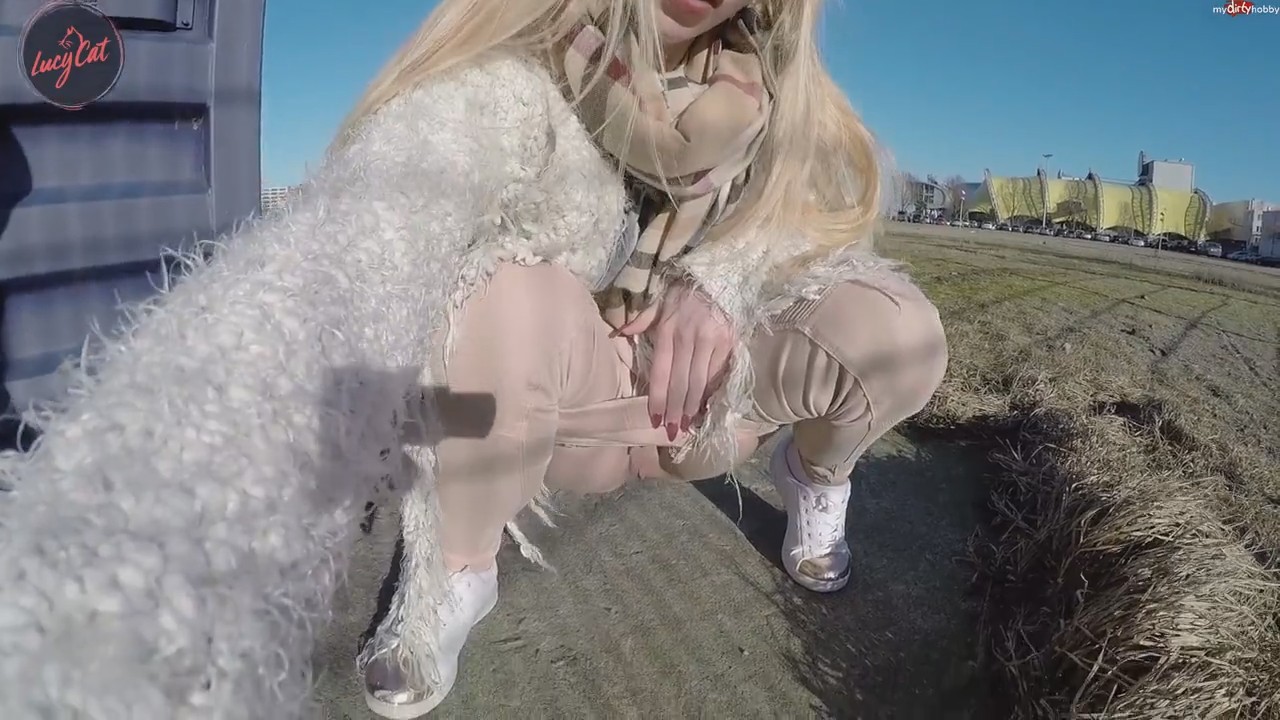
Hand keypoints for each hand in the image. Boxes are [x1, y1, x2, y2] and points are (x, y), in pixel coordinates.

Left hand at [616, 281, 734, 440]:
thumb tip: (617, 333)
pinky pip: (717, 372)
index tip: (656, 420)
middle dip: (675, 410)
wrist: (719, 274)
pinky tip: (707, 406)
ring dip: (693, 407)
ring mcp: (710, 341)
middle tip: (672, 432)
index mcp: (667, 331)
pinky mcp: (728, 341)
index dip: (658, 398)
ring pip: (699, 381)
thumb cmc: (685, 291)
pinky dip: (711, 392)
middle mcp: (687, 338)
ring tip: (688, 426)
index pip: (661, 372)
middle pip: (680, 382)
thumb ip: (641, 319)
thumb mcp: (659, 301)